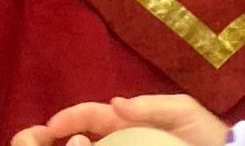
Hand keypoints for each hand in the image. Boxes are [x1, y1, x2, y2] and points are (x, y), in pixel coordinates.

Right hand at [14, 95, 228, 145]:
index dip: (69, 118)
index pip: (90, 116)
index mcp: (128, 120)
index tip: (49, 128)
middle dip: (58, 137)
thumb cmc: (203, 133)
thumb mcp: (180, 111)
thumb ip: (149, 106)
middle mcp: (120, 138)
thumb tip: (115, 102)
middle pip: (80, 137)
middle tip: (40, 142)